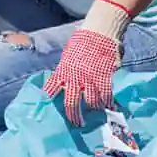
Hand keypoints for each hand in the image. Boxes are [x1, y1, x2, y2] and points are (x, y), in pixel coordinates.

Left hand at [43, 0, 130, 125]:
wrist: (98, 32)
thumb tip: (63, 82)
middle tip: (77, 124)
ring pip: (91, 101)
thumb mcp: (68, 56)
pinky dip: (108, 102)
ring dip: (94, 109)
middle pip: (71, 102)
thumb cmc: (82, 42)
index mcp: (63, 71)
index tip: (46, 111)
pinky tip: (110, 106)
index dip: (48, 100)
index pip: (51, 88)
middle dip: (73, 116)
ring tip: (96, 114)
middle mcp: (74, 77)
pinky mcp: (103, 76)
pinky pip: (106, 94)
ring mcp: (89, 78)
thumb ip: (66, 70)